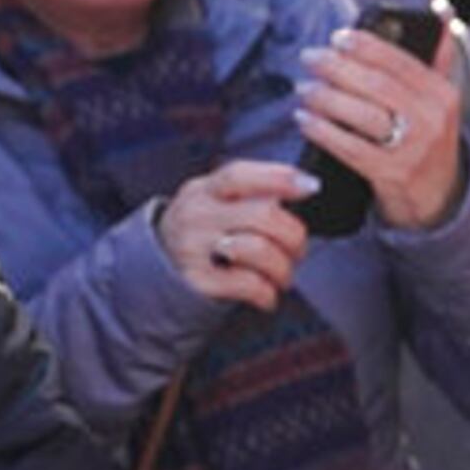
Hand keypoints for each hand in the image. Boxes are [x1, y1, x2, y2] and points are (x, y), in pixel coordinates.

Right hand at [156, 160, 313, 310]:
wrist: (158, 269)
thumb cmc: (206, 231)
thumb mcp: (217, 202)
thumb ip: (253, 192)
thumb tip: (306, 184)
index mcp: (206, 190)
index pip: (240, 175)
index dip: (279, 178)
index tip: (311, 186)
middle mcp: (196, 215)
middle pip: (263, 215)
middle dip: (294, 237)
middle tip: (297, 250)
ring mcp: (193, 248)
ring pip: (260, 250)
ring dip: (284, 268)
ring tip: (281, 275)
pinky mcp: (198, 282)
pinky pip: (250, 285)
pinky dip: (268, 293)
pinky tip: (265, 293)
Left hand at [296, 20, 465, 231]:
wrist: (439, 199)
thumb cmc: (428, 142)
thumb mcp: (440, 102)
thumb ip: (435, 61)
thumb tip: (440, 14)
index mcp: (442, 95)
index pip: (400, 62)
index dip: (366, 46)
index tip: (338, 38)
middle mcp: (431, 121)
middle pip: (377, 85)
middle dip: (338, 67)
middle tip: (310, 58)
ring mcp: (412, 149)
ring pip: (362, 114)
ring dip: (326, 98)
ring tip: (303, 88)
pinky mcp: (391, 174)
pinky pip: (349, 147)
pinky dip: (323, 131)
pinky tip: (305, 119)